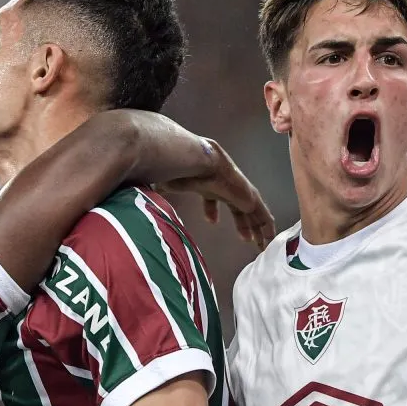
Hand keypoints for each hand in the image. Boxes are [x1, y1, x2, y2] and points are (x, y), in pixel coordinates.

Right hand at [158, 140, 274, 248]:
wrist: (197, 160)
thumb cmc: (179, 171)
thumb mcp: (167, 185)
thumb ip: (157, 191)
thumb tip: (137, 196)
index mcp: (208, 183)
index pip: (213, 198)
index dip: (212, 210)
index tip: (212, 221)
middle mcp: (226, 187)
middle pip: (238, 208)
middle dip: (242, 224)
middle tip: (246, 238)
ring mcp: (240, 192)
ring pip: (253, 214)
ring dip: (256, 230)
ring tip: (260, 245)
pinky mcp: (250, 198)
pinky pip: (263, 217)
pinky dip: (267, 229)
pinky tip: (269, 240)